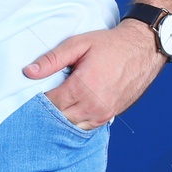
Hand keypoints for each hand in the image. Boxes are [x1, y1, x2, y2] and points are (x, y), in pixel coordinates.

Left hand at [23, 19, 166, 128]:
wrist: (142, 49)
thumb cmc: (110, 45)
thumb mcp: (79, 44)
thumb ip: (52, 59)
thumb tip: (28, 72)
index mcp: (83, 86)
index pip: (51, 103)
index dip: (40, 97)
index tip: (35, 88)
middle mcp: (93, 104)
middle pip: (60, 117)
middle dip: (49, 108)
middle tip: (44, 94)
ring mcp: (103, 113)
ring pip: (72, 125)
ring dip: (62, 116)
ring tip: (58, 99)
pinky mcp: (110, 116)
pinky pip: (86, 126)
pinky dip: (76, 119)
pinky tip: (71, 107)